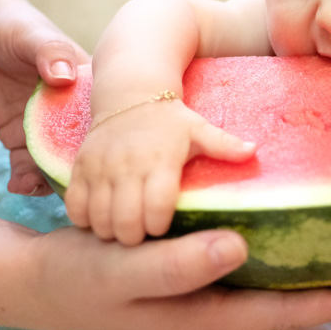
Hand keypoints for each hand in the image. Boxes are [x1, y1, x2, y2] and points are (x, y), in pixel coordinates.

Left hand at [0, 0, 88, 195]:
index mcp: (88, 88)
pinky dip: (25, 180)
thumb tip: (63, 76)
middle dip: (81, 171)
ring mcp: (47, 128)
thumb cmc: (16, 27)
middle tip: (72, 188)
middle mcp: (72, 113)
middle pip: (84, 149)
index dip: (108, 141)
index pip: (104, 118)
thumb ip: (50, 53)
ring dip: (50, 181)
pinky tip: (17, 185)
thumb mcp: (34, 36)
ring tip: (35, 186)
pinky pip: (26, 165)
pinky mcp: (20, 137)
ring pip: (55, 163)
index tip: (106, 161)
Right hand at [22, 226, 330, 329]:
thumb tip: (240, 249)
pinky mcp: (200, 279)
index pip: (284, 312)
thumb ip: (178, 265)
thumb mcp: (122, 271)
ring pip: (276, 291)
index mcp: (203, 322)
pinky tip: (299, 237)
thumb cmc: (82, 276)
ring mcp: (208, 302)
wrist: (44, 280)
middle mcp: (214, 317)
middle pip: (291, 307)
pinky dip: (284, 260)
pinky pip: (255, 276)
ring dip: (316, 276)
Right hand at [66, 100, 255, 244]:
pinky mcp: (80, 167)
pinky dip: (85, 219)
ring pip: (99, 217)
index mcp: (161, 160)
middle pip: (126, 221)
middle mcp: (128, 165)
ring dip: (110, 231)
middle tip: (143, 236)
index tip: (164, 226)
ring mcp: (100, 167)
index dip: (160, 224)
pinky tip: (100, 219)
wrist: (130, 92)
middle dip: (135, 237)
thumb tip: (255, 153)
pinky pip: (76, 205)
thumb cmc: (171, 120)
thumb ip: (225, 145)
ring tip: (124, 230)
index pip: (158, 207)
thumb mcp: (200, 129)